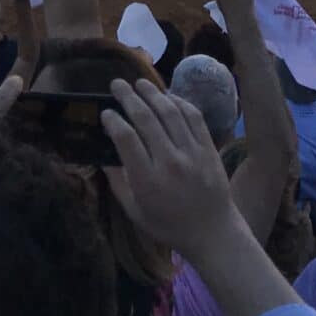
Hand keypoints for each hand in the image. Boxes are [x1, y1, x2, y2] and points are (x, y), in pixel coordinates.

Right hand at [100, 76, 237, 262]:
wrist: (213, 232)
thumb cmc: (169, 225)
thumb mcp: (135, 212)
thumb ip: (118, 183)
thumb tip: (103, 157)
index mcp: (147, 180)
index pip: (126, 138)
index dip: (113, 120)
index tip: (106, 112)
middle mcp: (169, 162)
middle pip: (145, 119)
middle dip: (128, 97)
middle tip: (117, 84)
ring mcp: (192, 153)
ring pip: (169, 112)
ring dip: (152, 93)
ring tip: (140, 83)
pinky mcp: (209, 148)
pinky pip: (193, 116)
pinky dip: (179, 102)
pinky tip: (168, 97)